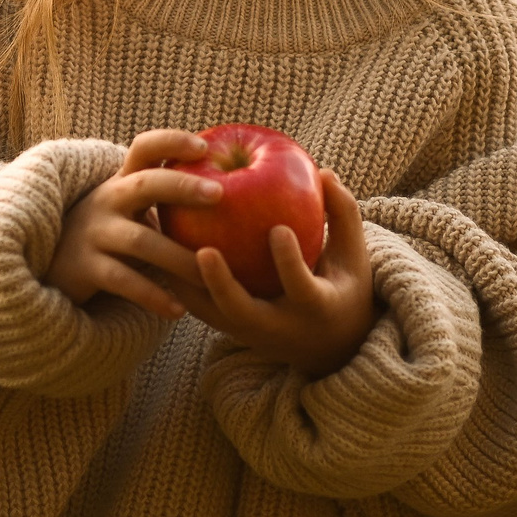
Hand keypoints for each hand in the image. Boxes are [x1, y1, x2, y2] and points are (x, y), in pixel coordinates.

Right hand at [49, 130, 217, 318]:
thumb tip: (231, 186)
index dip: (172, 142)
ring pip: (141, 242)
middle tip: (220, 193)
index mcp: (122, 181)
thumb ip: (163, 196)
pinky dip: (153, 296)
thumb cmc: (110, 232)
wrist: (53, 265)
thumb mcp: (129, 206)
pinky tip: (179, 309)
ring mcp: (94, 233)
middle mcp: (107, 200)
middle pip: (144, 185)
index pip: (144, 148)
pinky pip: (124, 282)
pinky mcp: (86, 268)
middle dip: (182, 186)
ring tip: (209, 275)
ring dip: (179, 259)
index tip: (204, 147)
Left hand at [184, 171, 374, 376]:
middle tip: (205, 251)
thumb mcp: (353, 255)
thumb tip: (324, 172)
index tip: (278, 229)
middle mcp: (278, 327)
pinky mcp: (227, 330)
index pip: (301, 288)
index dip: (289, 261)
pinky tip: (163, 243)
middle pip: (242, 312)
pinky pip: (198, 306)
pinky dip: (179, 279)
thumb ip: (343, 214)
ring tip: (167, 243)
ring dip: (185, 282)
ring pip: (209, 313)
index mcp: (316, 309)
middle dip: (221, 285)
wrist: (328, 345)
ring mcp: (248, 333)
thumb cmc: (343, 285)